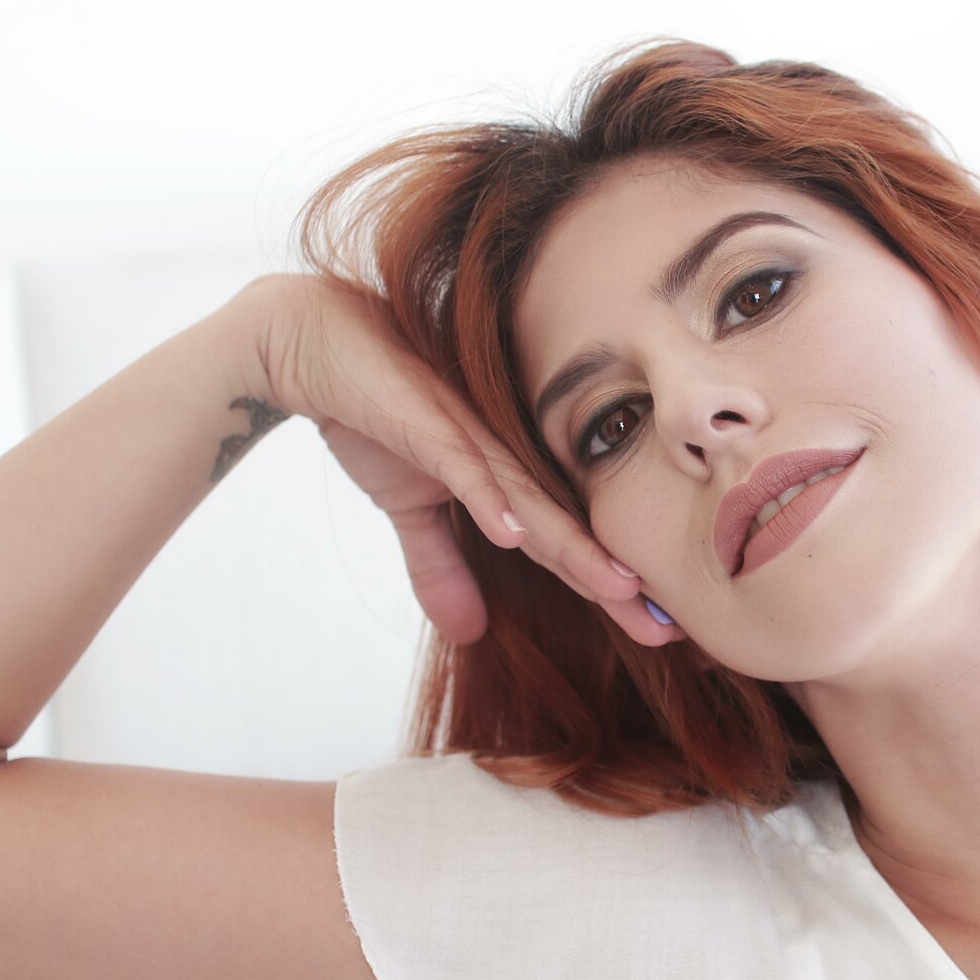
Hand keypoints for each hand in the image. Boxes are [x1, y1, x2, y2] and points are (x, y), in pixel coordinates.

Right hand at [236, 273, 677, 646]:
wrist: (312, 344)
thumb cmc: (373, 414)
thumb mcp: (410, 509)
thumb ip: (443, 567)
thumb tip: (469, 634)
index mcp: (506, 476)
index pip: (566, 542)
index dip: (609, 587)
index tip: (660, 630)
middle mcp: (503, 454)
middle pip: (567, 528)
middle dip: (615, 580)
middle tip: (668, 626)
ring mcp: (469, 434)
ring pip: (529, 500)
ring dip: (572, 546)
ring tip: (618, 588)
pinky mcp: (425, 420)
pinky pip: (461, 464)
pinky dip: (486, 498)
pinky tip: (514, 534)